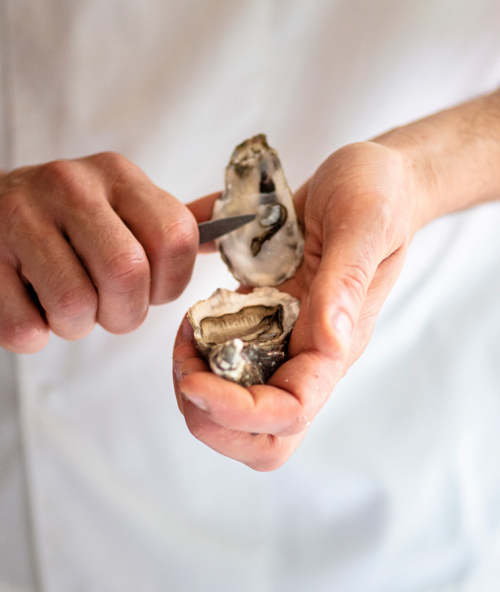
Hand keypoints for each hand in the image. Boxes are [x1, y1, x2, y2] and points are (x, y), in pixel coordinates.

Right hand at [0, 152, 197, 352]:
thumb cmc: (67, 222)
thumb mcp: (121, 204)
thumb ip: (171, 222)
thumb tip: (234, 230)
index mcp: (118, 175)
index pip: (176, 236)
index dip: (171, 283)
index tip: (151, 290)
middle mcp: (71, 186)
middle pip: (128, 274)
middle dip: (126, 314)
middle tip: (109, 309)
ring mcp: (20, 216)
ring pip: (76, 306)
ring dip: (77, 327)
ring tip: (67, 306)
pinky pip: (26, 327)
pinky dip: (35, 335)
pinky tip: (31, 306)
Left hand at [173, 139, 420, 470]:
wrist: (374, 179)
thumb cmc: (378, 196)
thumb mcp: (363, 226)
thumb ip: (346, 283)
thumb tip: (330, 344)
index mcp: (337, 342)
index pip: (289, 410)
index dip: (238, 412)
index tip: (194, 381)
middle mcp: (310, 351)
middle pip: (264, 431)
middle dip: (212, 417)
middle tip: (184, 367)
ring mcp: (286, 337)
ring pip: (240, 400)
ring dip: (199, 385)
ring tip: (183, 335)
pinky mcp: (266, 317)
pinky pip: (228, 357)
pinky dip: (199, 350)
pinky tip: (193, 316)